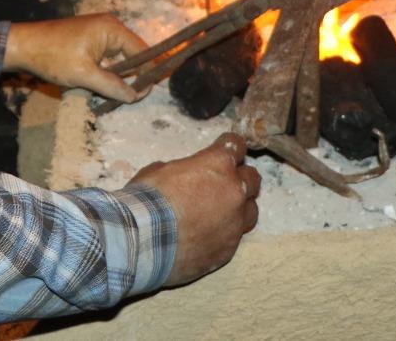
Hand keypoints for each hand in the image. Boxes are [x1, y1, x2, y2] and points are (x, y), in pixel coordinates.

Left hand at [3, 14, 148, 102]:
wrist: (23, 45)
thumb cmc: (52, 56)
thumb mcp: (84, 75)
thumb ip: (111, 85)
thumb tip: (135, 96)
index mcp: (112, 29)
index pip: (142, 51)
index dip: (147, 72)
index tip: (148, 92)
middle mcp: (109, 26)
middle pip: (132, 54)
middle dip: (133, 75)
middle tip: (133, 97)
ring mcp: (99, 32)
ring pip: (119, 57)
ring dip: (118, 75)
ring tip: (118, 93)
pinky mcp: (89, 39)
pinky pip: (107, 57)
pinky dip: (107, 71)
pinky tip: (103, 85)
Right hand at [129, 133, 260, 285]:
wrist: (142, 242)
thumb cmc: (147, 200)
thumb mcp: (158, 170)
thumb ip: (182, 170)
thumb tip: (182, 177)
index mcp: (218, 164)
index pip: (237, 145)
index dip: (230, 146)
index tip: (226, 148)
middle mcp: (234, 191)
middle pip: (252, 178)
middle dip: (240, 177)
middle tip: (225, 182)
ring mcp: (234, 222)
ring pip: (251, 210)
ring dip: (239, 207)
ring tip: (221, 212)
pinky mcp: (229, 249)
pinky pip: (234, 237)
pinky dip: (224, 233)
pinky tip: (206, 236)